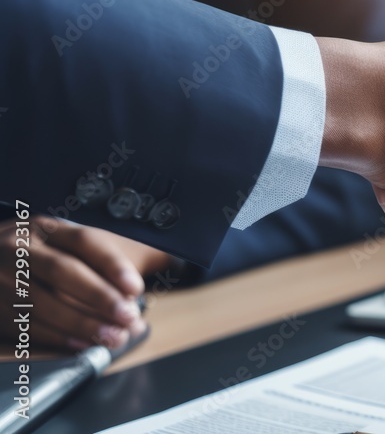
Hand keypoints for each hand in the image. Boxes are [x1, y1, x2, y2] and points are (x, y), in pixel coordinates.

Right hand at [0, 218, 162, 349]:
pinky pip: (22, 324)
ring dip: (81, 323)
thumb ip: (128, 254)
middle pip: (62, 271)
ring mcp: (0, 277)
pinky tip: (82, 344)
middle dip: (99, 298)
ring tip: (113, 337)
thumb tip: (179, 261)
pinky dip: (54, 337)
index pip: (85, 241)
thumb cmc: (51, 256)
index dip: (113, 265)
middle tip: (129, 318)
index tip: (137, 288)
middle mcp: (21, 248)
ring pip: (40, 301)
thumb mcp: (82, 245)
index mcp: (50, 228)